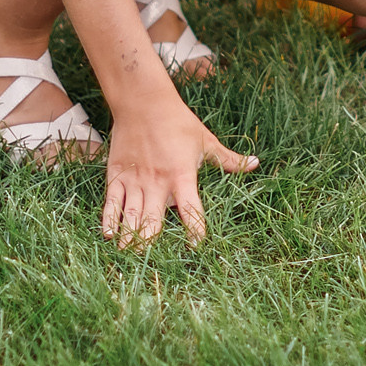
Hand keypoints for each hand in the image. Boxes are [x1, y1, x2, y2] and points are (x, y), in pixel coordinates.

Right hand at [100, 96, 257, 245]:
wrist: (142, 101)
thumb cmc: (178, 121)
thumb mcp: (205, 141)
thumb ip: (229, 159)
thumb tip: (256, 164)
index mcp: (182, 175)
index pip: (191, 209)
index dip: (194, 230)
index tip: (195, 247)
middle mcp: (157, 181)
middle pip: (153, 220)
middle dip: (150, 243)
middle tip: (149, 264)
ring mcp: (135, 179)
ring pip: (131, 215)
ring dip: (129, 237)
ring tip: (127, 256)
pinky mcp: (117, 174)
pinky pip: (112, 201)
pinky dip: (109, 218)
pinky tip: (109, 234)